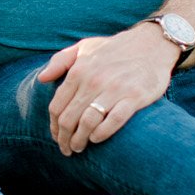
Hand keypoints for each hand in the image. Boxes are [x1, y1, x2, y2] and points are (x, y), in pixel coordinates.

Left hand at [38, 23, 174, 154]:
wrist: (152, 44)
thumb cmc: (115, 49)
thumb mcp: (84, 47)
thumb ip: (60, 61)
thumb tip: (41, 79)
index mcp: (79, 70)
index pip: (57, 106)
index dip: (54, 126)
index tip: (56, 136)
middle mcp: (93, 81)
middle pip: (69, 118)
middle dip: (64, 138)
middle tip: (66, 149)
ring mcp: (114, 89)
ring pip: (88, 123)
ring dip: (80, 140)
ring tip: (79, 148)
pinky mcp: (134, 97)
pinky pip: (113, 121)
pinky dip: (102, 133)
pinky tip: (97, 139)